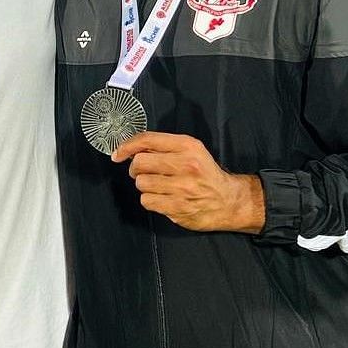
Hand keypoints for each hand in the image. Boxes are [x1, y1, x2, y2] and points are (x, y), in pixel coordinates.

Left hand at [112, 132, 263, 232]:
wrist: (228, 201)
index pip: (147, 140)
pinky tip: (162, 198)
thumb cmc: (205, 174)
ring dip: (145, 186)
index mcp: (188, 146)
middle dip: (136, 168)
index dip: (127, 146)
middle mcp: (186, 165)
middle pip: (140, 162)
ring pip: (141, 183)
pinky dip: (150, 200)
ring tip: (159, 186)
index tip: (118, 154)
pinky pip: (147, 201)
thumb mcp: (191, 151)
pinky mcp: (178, 207)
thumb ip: (164, 146)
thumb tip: (131, 148)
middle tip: (145, 172)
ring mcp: (182, 188)